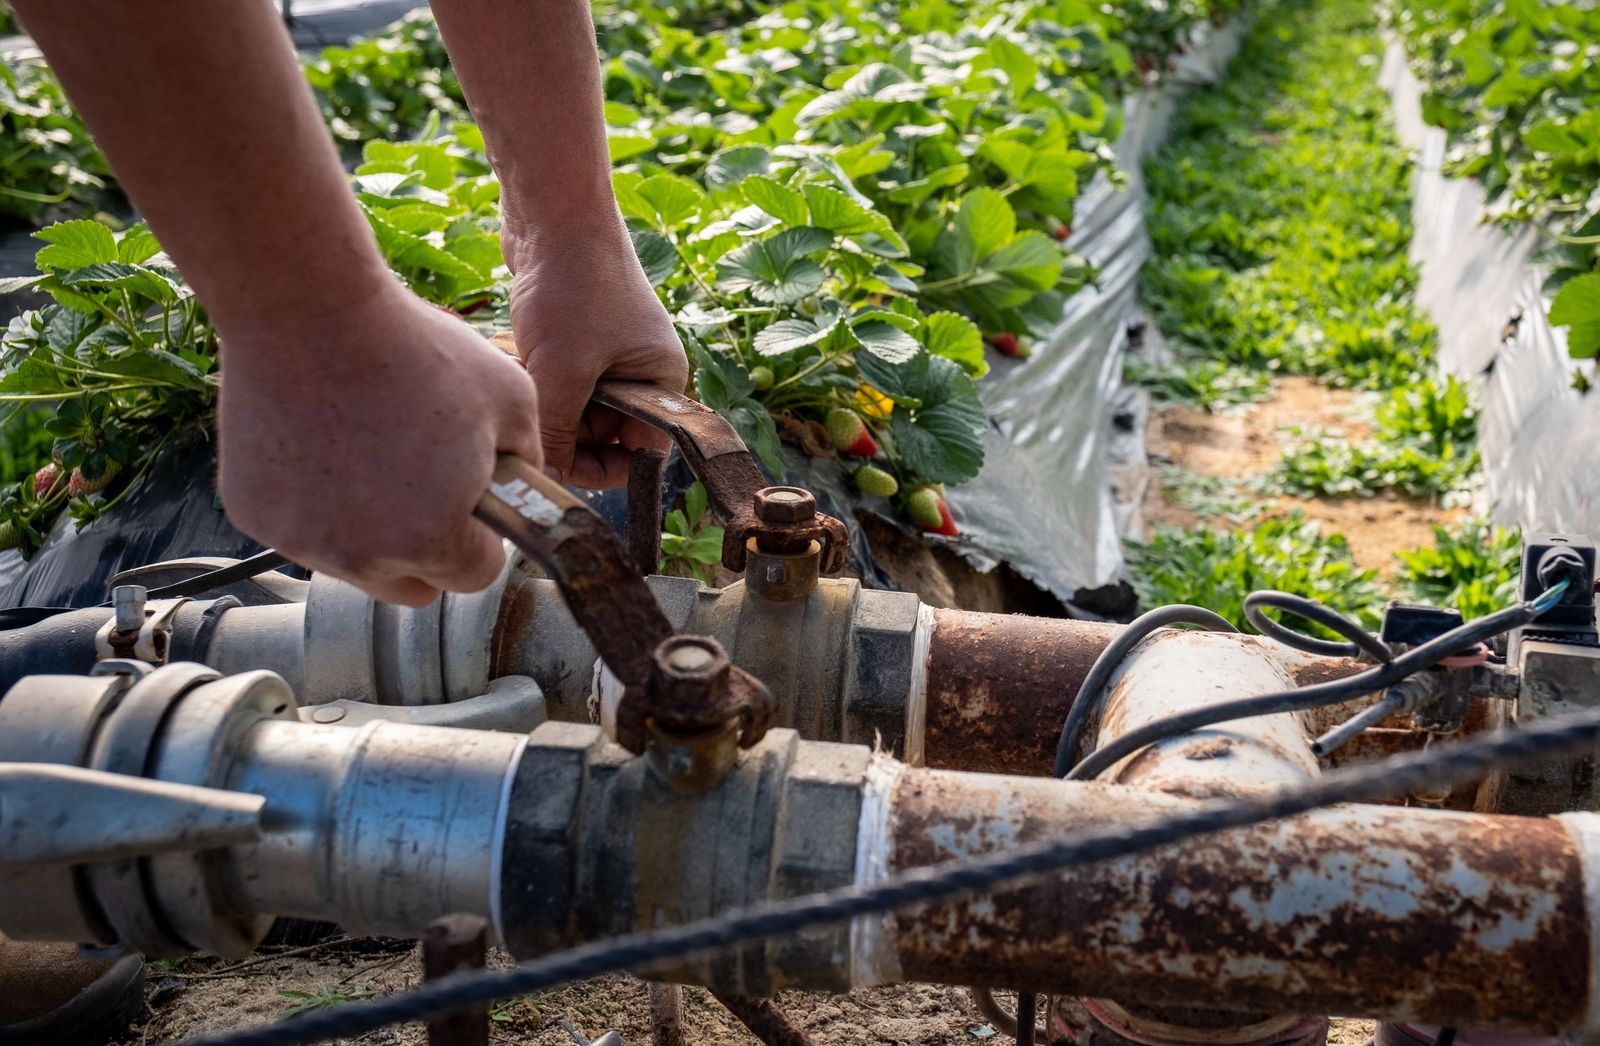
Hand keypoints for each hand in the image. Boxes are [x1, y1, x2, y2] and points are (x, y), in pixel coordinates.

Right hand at [217, 286, 543, 606]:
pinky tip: (325, 443)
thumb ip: (529, 462)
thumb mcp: (512, 399)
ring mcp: (301, 540)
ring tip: (373, 452)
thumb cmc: (414, 349)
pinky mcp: (254, 515)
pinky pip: (302, 528)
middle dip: (428, 548)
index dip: (481, 540)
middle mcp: (362, 556)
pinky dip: (316, 502)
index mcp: (432, 538)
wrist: (307, 310)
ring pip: (354, 561)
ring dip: (370, 529)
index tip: (473, 507)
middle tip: (426, 487)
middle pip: (411, 584)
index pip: (473, 577)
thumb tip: (526, 492)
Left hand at [503, 221, 687, 486]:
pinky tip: (510, 349)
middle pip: (601, 434)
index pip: (641, 453)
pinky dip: (530, 372)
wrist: (553, 209)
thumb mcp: (563, 372)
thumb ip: (556, 434)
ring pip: (570, 405)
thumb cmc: (574, 285)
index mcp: (661, 382)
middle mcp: (640, 370)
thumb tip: (543, 483)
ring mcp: (606, 350)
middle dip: (562, 429)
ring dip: (540, 398)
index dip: (601, 468)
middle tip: (529, 411)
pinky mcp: (573, 333)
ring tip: (517, 369)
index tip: (559, 466)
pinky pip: (553, 375)